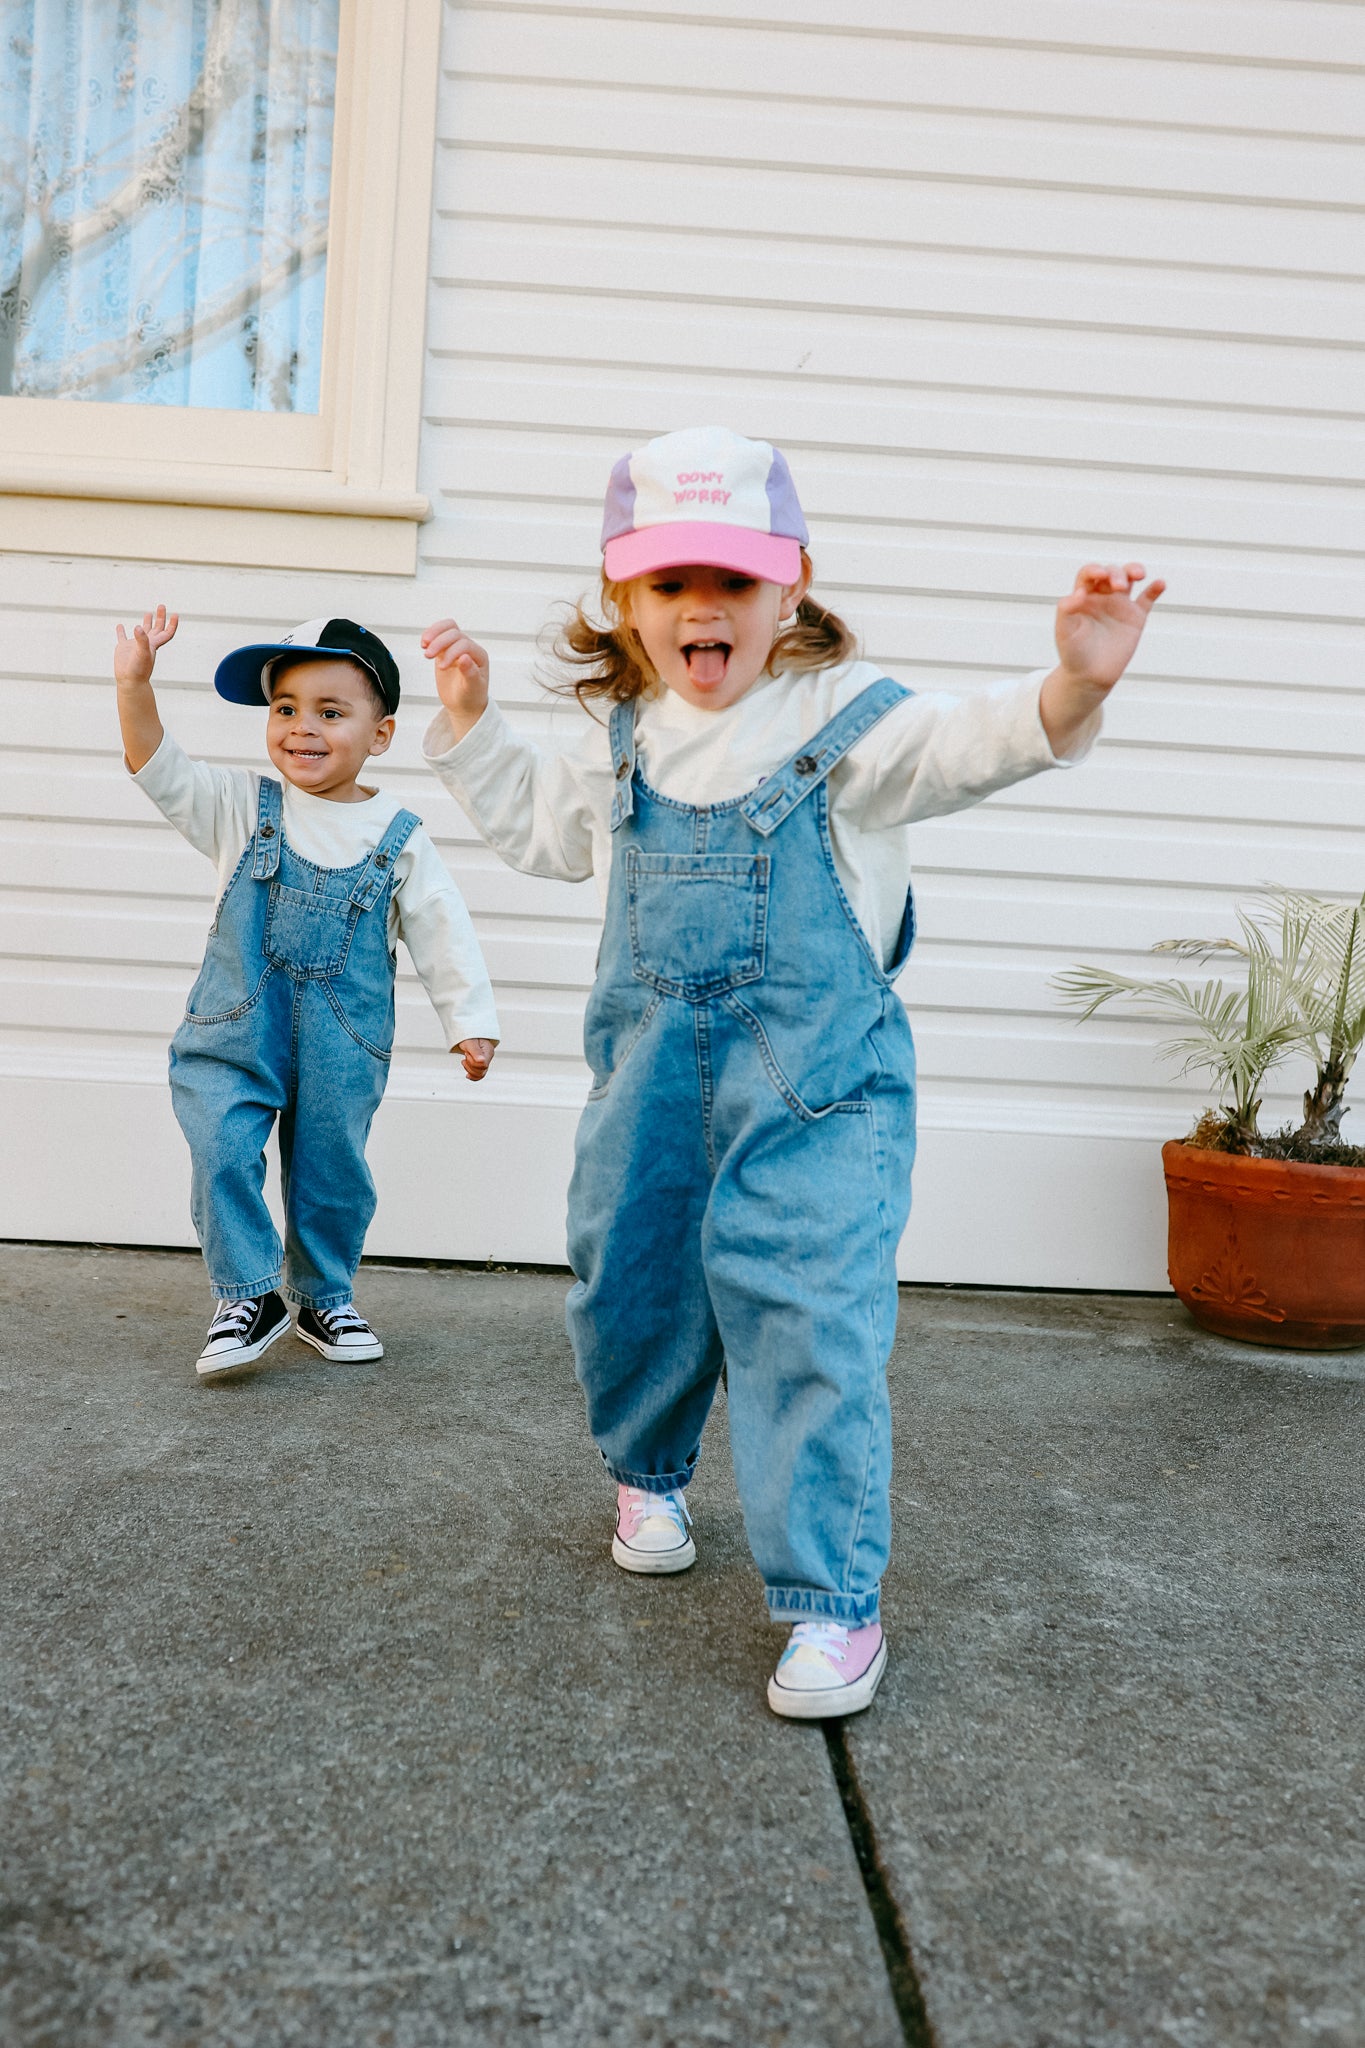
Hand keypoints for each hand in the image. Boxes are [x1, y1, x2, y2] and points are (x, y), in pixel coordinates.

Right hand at [114, 605, 178, 686]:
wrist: (129, 681)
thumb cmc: (138, 669)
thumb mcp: (142, 653)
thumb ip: (141, 640)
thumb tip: (137, 627)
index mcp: (153, 644)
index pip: (166, 632)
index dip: (172, 624)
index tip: (175, 615)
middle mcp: (146, 643)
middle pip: (156, 628)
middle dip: (160, 617)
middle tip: (161, 606)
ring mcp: (134, 645)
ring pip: (142, 631)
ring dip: (145, 623)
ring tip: (148, 614)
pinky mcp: (123, 648)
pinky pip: (122, 637)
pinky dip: (121, 631)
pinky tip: (120, 626)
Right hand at [422, 617, 488, 738]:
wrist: (464, 704)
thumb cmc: (471, 697)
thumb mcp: (472, 688)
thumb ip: (470, 673)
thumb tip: (464, 657)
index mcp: (479, 655)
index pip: (464, 644)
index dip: (451, 652)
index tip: (441, 668)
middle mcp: (469, 648)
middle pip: (454, 633)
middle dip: (439, 642)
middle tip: (427, 656)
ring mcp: (456, 647)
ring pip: (447, 629)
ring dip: (433, 634)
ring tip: (423, 645)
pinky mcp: (445, 650)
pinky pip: (438, 635)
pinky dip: (430, 636)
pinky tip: (423, 644)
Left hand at [455, 1037, 495, 1080]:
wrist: (467, 1035)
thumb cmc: (469, 1037)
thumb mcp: (470, 1043)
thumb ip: (476, 1052)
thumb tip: (481, 1061)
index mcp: (488, 1051)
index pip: (483, 1065)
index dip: (473, 1062)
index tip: (467, 1053)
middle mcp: (488, 1057)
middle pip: (481, 1071)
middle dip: (470, 1065)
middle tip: (466, 1054)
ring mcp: (485, 1062)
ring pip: (479, 1074)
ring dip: (469, 1068)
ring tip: (465, 1059)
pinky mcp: (481, 1065)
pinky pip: (479, 1075)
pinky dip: (472, 1076)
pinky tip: (467, 1075)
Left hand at [1039, 562, 1163, 758]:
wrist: (1090, 676)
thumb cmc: (1073, 654)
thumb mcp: (1064, 632)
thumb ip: (1066, 610)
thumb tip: (1078, 593)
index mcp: (1083, 597)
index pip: (1088, 574)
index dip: (1094, 569)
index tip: (1100, 575)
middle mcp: (1102, 597)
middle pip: (1111, 572)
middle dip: (1116, 574)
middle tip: (1118, 587)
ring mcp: (1120, 606)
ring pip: (1129, 579)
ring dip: (1134, 571)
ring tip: (1139, 575)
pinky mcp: (1135, 618)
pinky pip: (1147, 599)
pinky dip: (1155, 589)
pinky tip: (1160, 583)